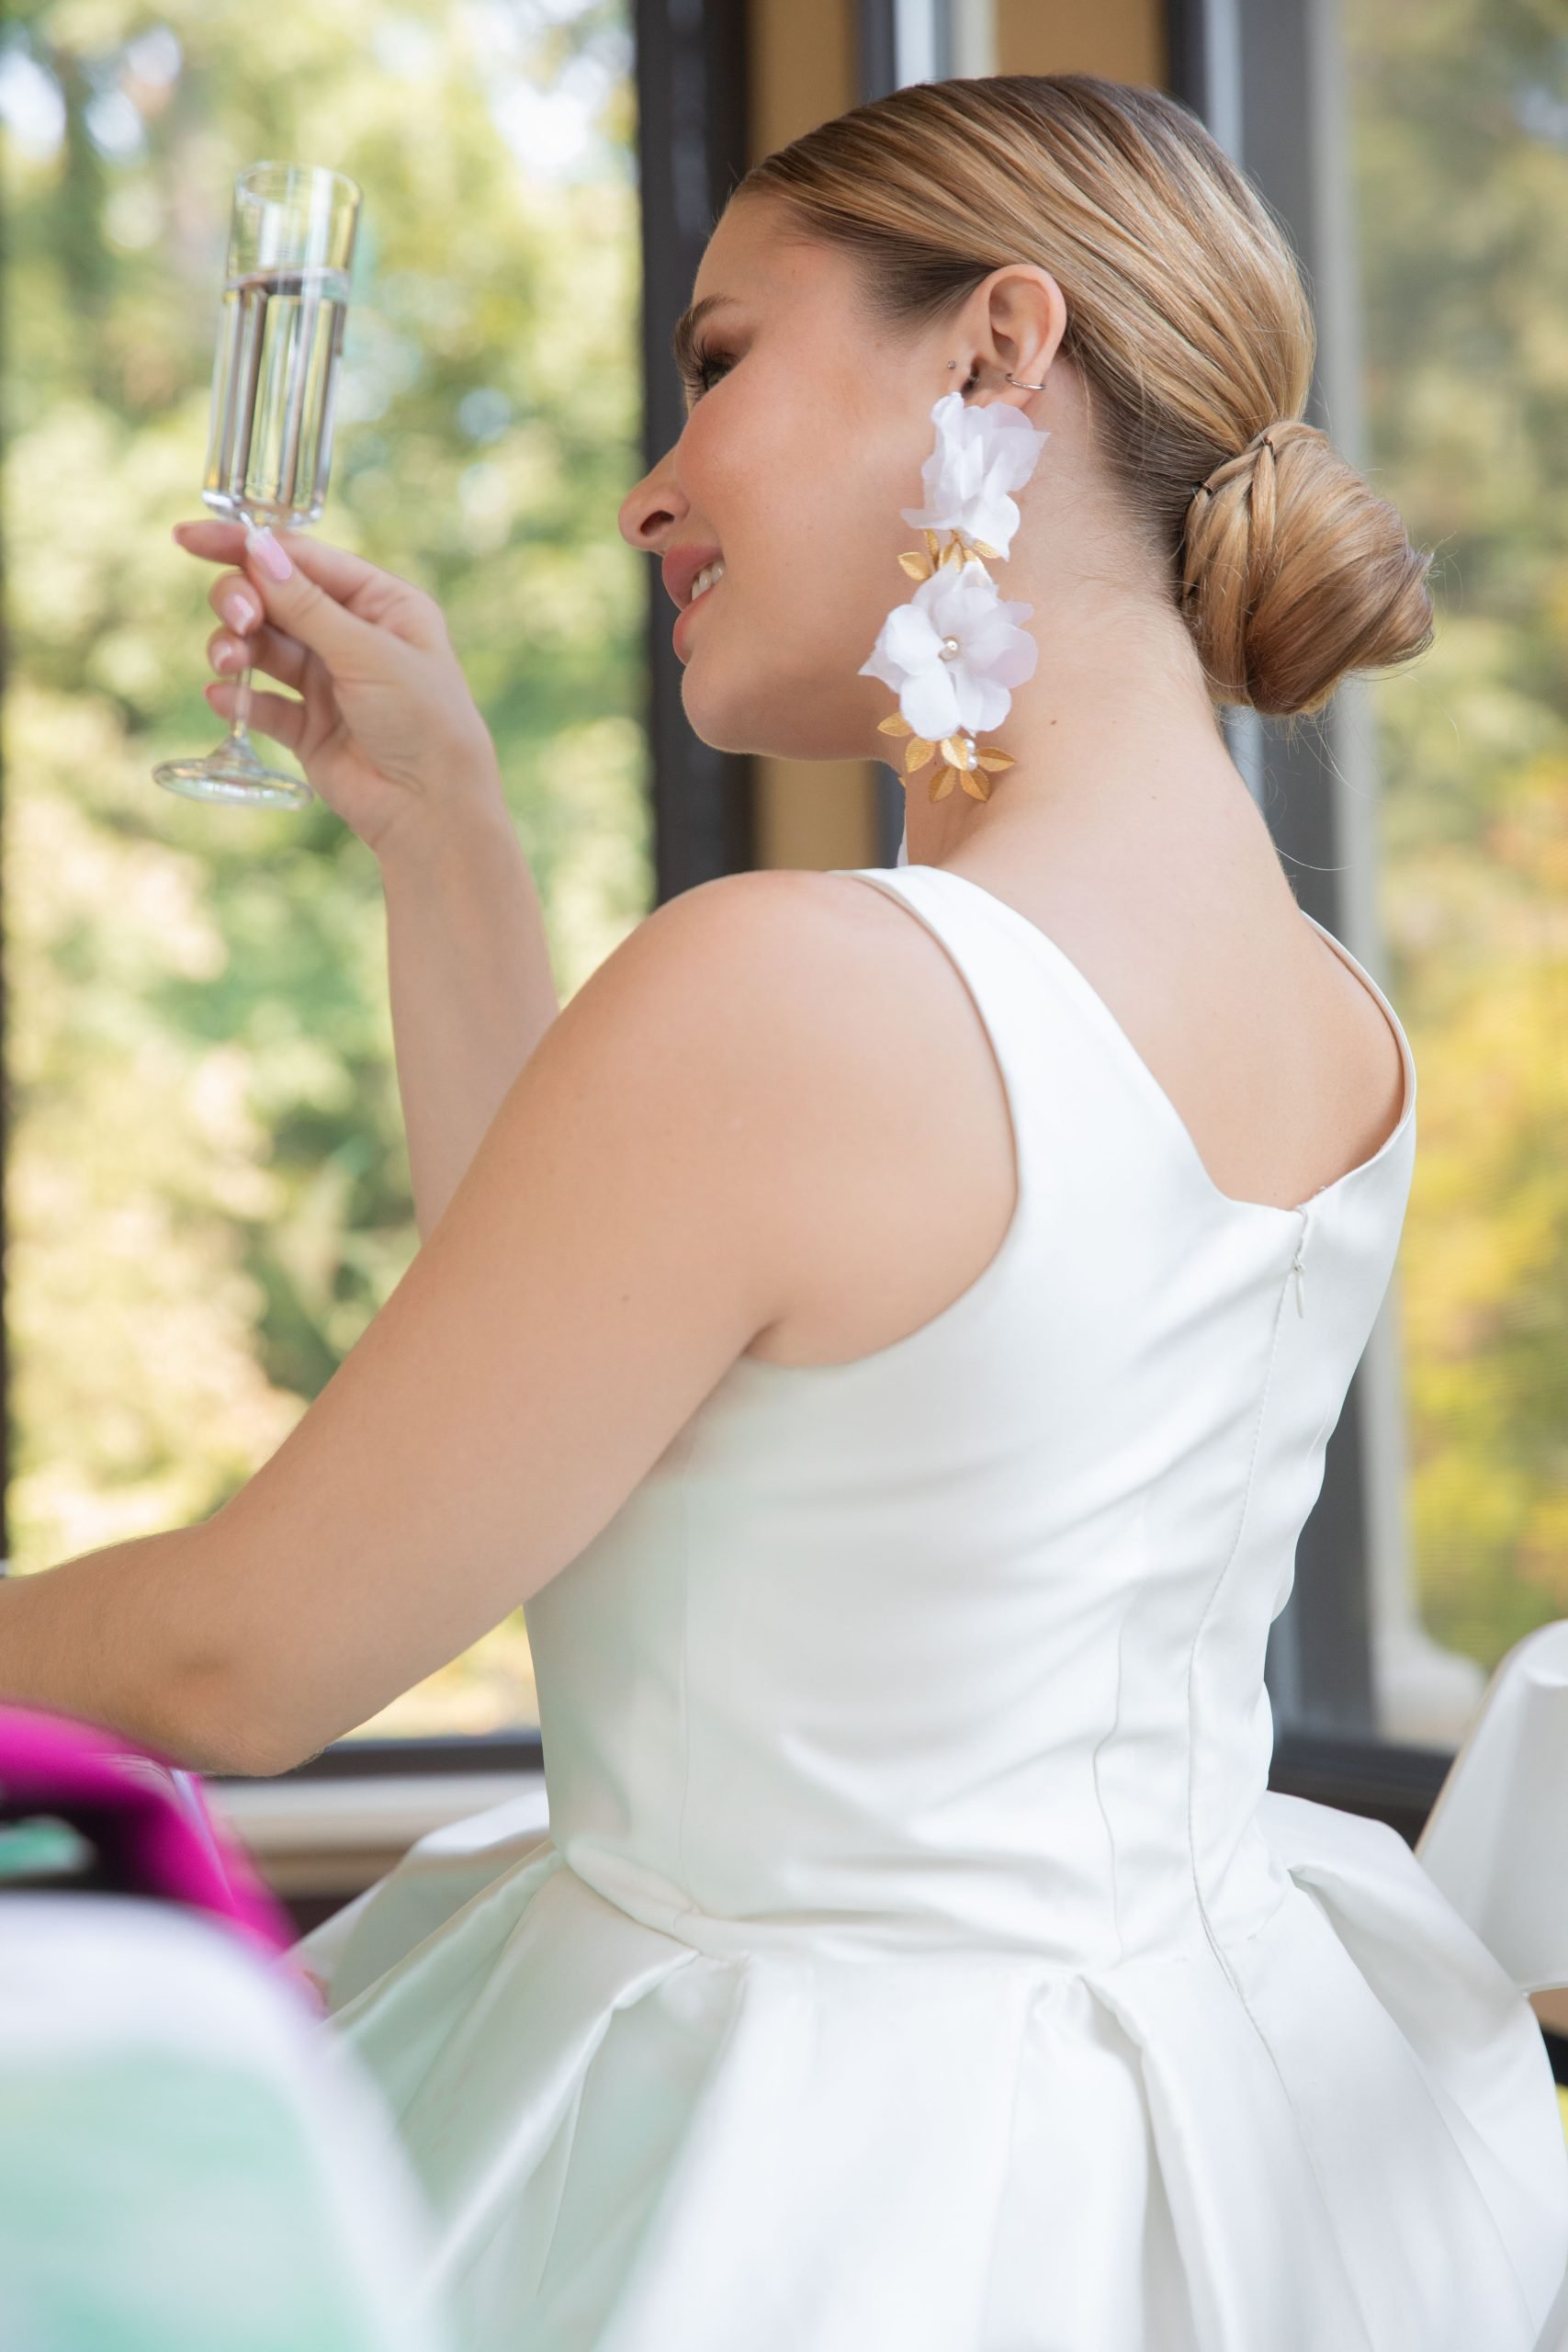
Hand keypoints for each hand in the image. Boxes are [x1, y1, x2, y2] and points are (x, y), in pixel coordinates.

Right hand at [173, 518, 507, 859]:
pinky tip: (220, 697)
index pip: (303, 560)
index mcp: (381, 603)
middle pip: (273, 598)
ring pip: (260, 646)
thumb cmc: (423, 721)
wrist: (431, 811)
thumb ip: (308, 605)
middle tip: (240, 621)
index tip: (190, 539)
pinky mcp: (307, 727)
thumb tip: (258, 549)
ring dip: (235, 647)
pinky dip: (237, 697)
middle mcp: (352, 636)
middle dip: (243, 601)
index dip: (245, 546)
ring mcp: (327, 681)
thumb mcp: (368, 653)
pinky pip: (260, 702)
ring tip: (229, 662)